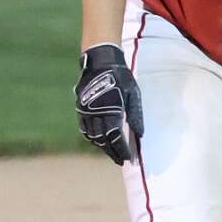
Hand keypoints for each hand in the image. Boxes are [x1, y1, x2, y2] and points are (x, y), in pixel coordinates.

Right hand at [77, 44, 143, 165]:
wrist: (100, 62)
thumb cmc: (120, 77)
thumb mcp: (133, 94)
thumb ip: (135, 114)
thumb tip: (140, 134)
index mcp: (111, 110)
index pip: (115, 137)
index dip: (121, 150)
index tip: (127, 158)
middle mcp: (96, 113)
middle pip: (103, 140)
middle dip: (112, 151)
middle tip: (119, 159)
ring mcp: (86, 111)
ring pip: (93, 136)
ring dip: (102, 145)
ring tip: (111, 151)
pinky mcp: (81, 108)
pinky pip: (85, 128)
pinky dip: (92, 136)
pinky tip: (98, 140)